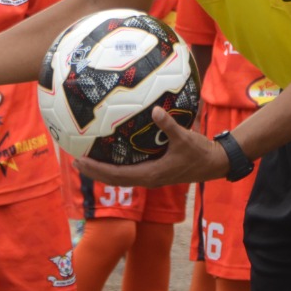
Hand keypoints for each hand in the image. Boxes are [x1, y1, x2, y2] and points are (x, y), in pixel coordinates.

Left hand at [73, 107, 225, 187]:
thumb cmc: (199, 152)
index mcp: (151, 175)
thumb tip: (154, 110)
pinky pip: (129, 172)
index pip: (117, 175)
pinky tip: (108, 157)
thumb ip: (169, 125)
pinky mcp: (154, 172)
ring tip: (86, 161)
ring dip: (102, 171)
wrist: (214, 163)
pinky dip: (114, 168)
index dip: (98, 170)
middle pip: (114, 179)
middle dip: (94, 172)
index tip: (82, 162)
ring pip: (120, 178)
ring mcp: (151, 177)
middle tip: (75, 161)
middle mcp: (148, 179)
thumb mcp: (185, 138)